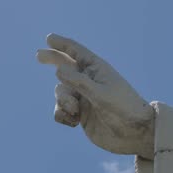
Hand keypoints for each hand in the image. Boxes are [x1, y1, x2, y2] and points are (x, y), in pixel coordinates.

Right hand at [36, 34, 155, 157]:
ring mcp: (84, 98)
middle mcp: (89, 82)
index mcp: (97, 70)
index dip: (63, 45)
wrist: (135, 134)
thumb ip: (79, 82)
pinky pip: (61, 111)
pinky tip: (74, 122)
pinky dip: (62, 115)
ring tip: (74, 110)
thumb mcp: (101, 94)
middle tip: (38, 55)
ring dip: (62, 101)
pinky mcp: (81, 115)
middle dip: (53, 60)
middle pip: (66, 67)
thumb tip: (58, 69)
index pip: (78, 52)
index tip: (49, 38)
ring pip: (60, 93)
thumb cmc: (123, 109)